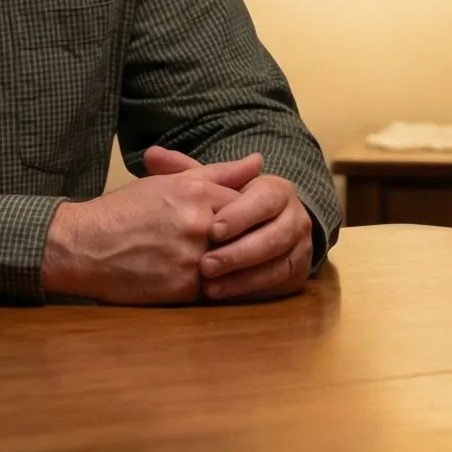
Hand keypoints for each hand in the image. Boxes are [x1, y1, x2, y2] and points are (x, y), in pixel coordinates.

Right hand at [40, 152, 258, 303]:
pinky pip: (212, 290)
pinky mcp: (183, 288)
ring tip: (210, 263)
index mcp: (196, 192)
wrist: (83, 246)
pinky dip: (208, 287)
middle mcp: (198, 224)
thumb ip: (219, 173)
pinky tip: (191, 279)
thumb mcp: (169, 182)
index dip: (244, 216)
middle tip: (227, 245)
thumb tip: (258, 161)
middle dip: (239, 241)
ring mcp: (192, 258)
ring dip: (227, 266)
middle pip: (242, 236)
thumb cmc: (125, 211)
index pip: (247, 204)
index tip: (236, 222)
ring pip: (230, 265)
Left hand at [149, 149, 313, 302]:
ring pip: (278, 264)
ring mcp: (299, 247)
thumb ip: (184, 172)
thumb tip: (151, 155)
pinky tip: (224, 296)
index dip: (241, 214)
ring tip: (209, 287)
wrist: (263, 230)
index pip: (265, 198)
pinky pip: (277, 285)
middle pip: (275, 235)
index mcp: (277, 190)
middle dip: (240, 252)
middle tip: (206, 265)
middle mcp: (295, 217)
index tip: (213, 230)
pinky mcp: (296, 275)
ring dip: (244, 277)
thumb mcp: (210, 188)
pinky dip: (251, 291)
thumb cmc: (228, 207)